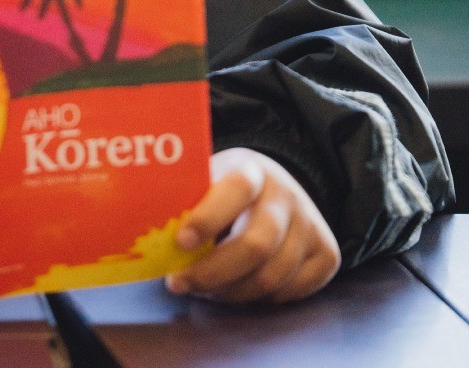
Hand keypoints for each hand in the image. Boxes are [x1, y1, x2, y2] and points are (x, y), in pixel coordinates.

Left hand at [166, 148, 340, 303]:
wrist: (277, 188)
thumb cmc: (225, 189)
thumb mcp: (206, 180)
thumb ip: (185, 201)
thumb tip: (141, 230)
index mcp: (251, 169)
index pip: (234, 190)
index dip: (207, 219)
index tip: (180, 242)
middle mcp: (288, 195)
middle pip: (255, 246)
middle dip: (212, 273)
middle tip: (179, 283)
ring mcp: (312, 224)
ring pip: (272, 276)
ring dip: (230, 292)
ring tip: (203, 289)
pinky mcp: (328, 253)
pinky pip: (291, 291)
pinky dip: (259, 298)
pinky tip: (236, 289)